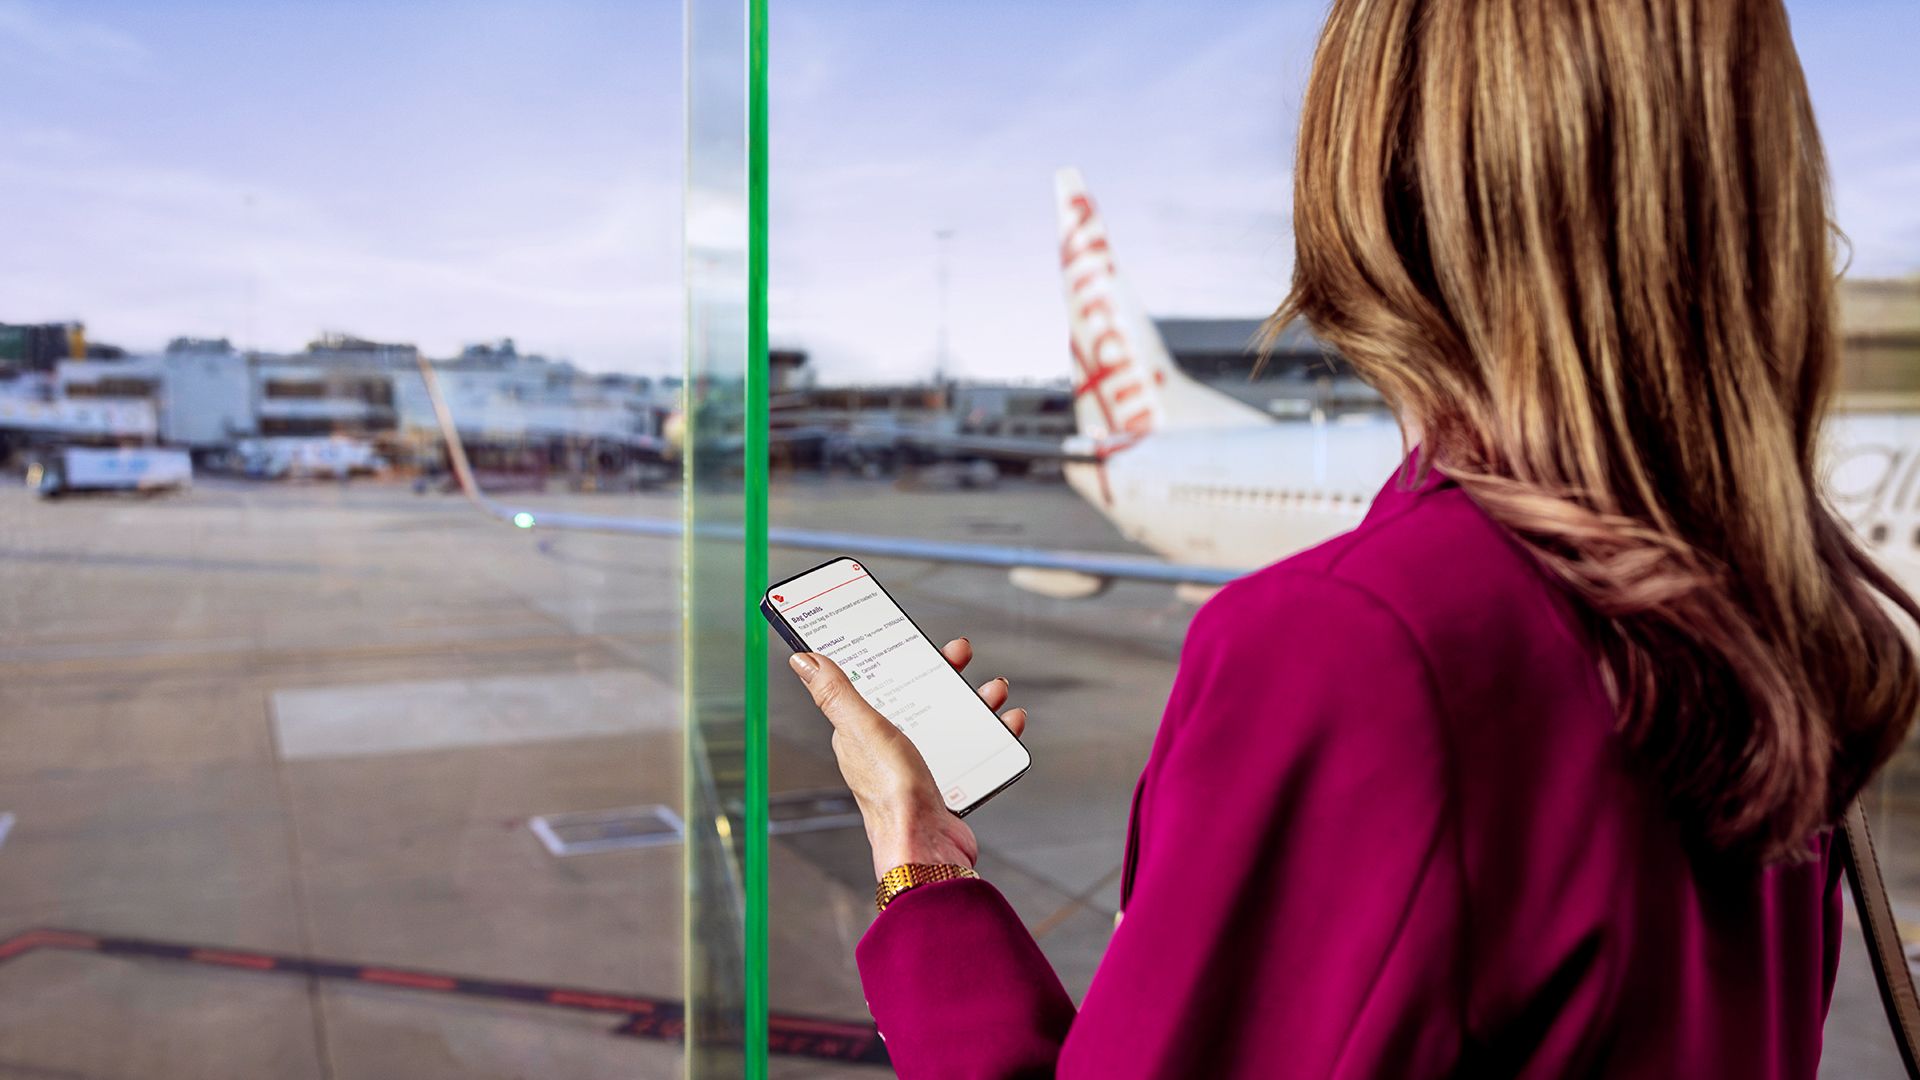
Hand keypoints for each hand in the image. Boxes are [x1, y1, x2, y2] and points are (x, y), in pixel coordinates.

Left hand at [788, 638, 1027, 881]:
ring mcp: (919, 765)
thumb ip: (836, 693)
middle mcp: (889, 748)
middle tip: (961, 653)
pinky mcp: (947, 783)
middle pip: (918, 696)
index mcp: (862, 733)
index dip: (895, 658)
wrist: (928, 848)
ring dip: (973, 700)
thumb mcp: (863, 729)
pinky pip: (972, 748)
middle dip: (943, 672)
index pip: (877, 683)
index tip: (913, 637)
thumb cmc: (891, 794)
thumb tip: (802, 659)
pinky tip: (1007, 723)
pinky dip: (992, 733)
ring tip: (993, 689)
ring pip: (949, 719)